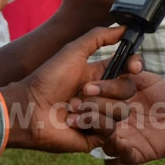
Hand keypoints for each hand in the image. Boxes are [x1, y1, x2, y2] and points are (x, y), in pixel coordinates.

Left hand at [0, 25, 139, 151]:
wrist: (29, 108)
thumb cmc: (48, 78)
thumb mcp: (74, 51)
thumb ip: (99, 36)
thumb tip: (124, 27)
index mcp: (100, 76)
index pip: (129, 71)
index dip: (134, 67)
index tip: (134, 66)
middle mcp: (103, 96)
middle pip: (128, 90)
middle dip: (107, 89)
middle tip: (83, 90)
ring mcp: (101, 117)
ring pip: (121, 110)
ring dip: (95, 106)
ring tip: (72, 106)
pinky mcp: (96, 137)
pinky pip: (110, 129)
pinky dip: (90, 121)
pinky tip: (72, 120)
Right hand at [74, 70, 164, 163]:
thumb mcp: (145, 79)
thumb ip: (128, 73)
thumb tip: (113, 66)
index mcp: (112, 107)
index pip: (96, 104)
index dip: (89, 97)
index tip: (84, 89)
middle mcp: (114, 126)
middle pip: (96, 123)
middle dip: (87, 114)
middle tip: (80, 107)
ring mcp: (124, 141)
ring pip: (106, 140)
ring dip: (99, 130)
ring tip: (95, 120)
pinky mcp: (137, 154)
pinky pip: (124, 155)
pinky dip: (119, 149)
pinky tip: (117, 140)